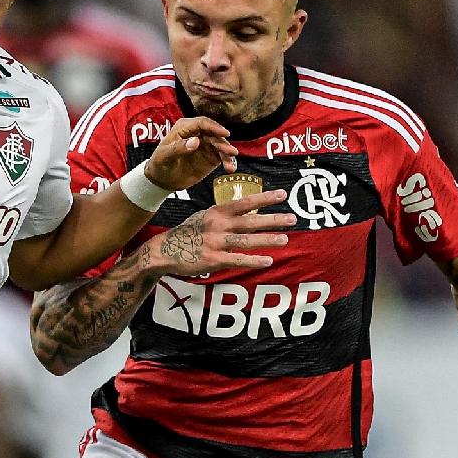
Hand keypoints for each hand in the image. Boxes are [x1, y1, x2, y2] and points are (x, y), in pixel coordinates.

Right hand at [135, 190, 292, 279]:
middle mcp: (218, 225)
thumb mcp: (203, 216)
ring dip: (267, 240)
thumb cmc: (187, 233)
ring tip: (285, 239)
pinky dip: (253, 261)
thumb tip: (244, 209)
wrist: (165, 250)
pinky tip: (268, 261)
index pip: (245, 203)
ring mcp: (215, 243)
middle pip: (250, 221)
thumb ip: (223, 214)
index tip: (282, 195)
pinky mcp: (213, 260)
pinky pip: (237, 260)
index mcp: (216, 212)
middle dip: (273, 220)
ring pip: (246, 240)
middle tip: (292, 219)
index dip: (264, 199)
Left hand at [142, 115, 239, 192]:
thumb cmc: (160, 164)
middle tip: (231, 152)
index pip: (202, 123)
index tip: (224, 133)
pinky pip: (222, 157)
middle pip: (214, 134)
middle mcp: (197, 133)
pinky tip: (230, 168)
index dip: (214, 127)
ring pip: (220, 146)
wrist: (162, 180)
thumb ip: (178, 148)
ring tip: (230, 165)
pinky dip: (228, 161)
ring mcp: (205, 145)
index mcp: (184, 128)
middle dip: (223, 143)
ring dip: (227, 154)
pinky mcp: (210, 157)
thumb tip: (196, 141)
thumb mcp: (164, 156)